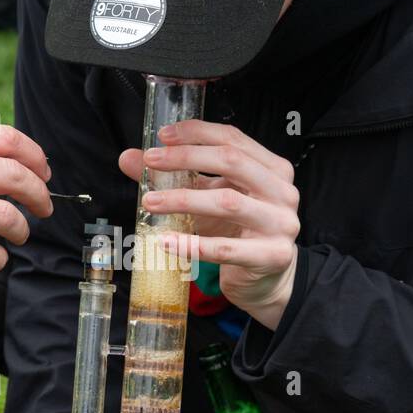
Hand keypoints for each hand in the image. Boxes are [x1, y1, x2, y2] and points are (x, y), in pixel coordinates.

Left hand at [119, 120, 299, 329]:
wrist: (266, 280)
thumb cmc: (237, 233)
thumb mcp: (208, 199)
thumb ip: (176, 177)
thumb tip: (129, 157)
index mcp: (272, 168)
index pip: (233, 139)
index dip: (197, 133)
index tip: (162, 136)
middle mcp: (282, 191)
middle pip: (232, 162)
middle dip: (186, 158)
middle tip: (151, 161)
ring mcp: (281, 223)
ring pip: (226, 203)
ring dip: (183, 199)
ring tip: (150, 201)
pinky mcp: (272, 255)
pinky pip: (225, 249)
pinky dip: (192, 244)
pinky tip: (166, 241)